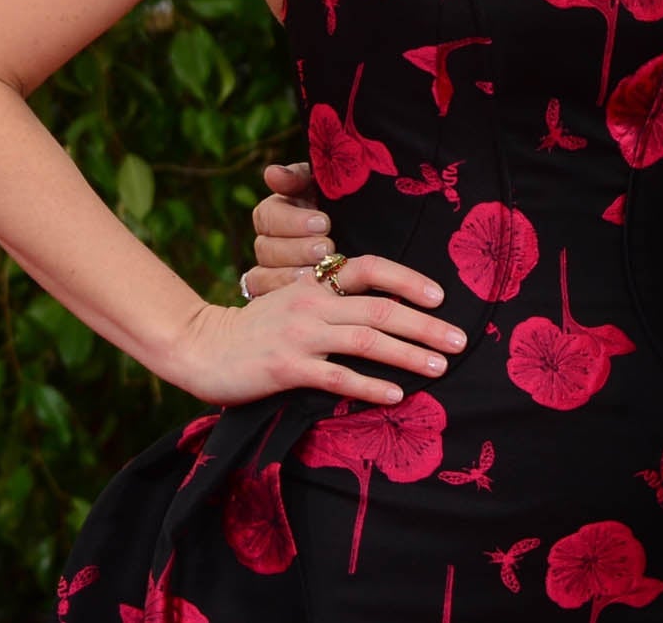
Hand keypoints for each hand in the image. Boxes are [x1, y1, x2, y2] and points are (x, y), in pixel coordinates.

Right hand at [173, 252, 468, 406]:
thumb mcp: (295, 302)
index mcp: (316, 283)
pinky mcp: (286, 368)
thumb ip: (333, 301)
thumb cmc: (256, 329)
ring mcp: (300, 335)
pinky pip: (337, 376)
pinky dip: (370, 385)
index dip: (409, 280)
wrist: (202, 347)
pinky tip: (395, 395)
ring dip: (408, 354)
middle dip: (425, 324)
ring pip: (366, 341)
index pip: (371, 268)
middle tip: (460, 339)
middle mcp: (313, 303)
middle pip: (380, 308)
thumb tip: (386, 311)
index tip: (442, 296)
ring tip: (440, 366)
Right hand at [243, 160, 340, 298]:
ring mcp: (270, 271)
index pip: (268, 214)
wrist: (364, 234)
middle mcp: (269, 242)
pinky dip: (285, 296)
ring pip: (263, 276)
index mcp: (277, 212)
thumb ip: (299, 178)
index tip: (324, 222)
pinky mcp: (275, 296)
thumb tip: (272, 174)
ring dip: (292, 275)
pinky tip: (310, 294)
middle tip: (326, 249)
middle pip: (266, 248)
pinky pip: (267, 299)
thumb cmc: (341, 208)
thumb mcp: (325, 186)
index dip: (293, 220)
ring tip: (320, 272)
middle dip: (298, 249)